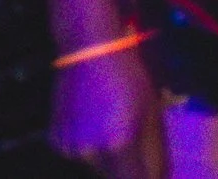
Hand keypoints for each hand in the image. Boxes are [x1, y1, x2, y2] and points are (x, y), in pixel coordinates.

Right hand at [49, 48, 165, 178]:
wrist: (89, 51)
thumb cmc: (128, 78)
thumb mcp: (151, 115)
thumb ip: (155, 155)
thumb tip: (160, 178)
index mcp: (118, 145)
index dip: (149, 177)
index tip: (153, 170)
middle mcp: (90, 152)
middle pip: (116, 178)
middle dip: (129, 169)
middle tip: (134, 142)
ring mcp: (70, 148)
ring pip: (98, 168)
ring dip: (109, 159)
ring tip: (113, 126)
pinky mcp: (57, 141)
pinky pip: (80, 155)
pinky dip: (90, 147)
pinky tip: (94, 122)